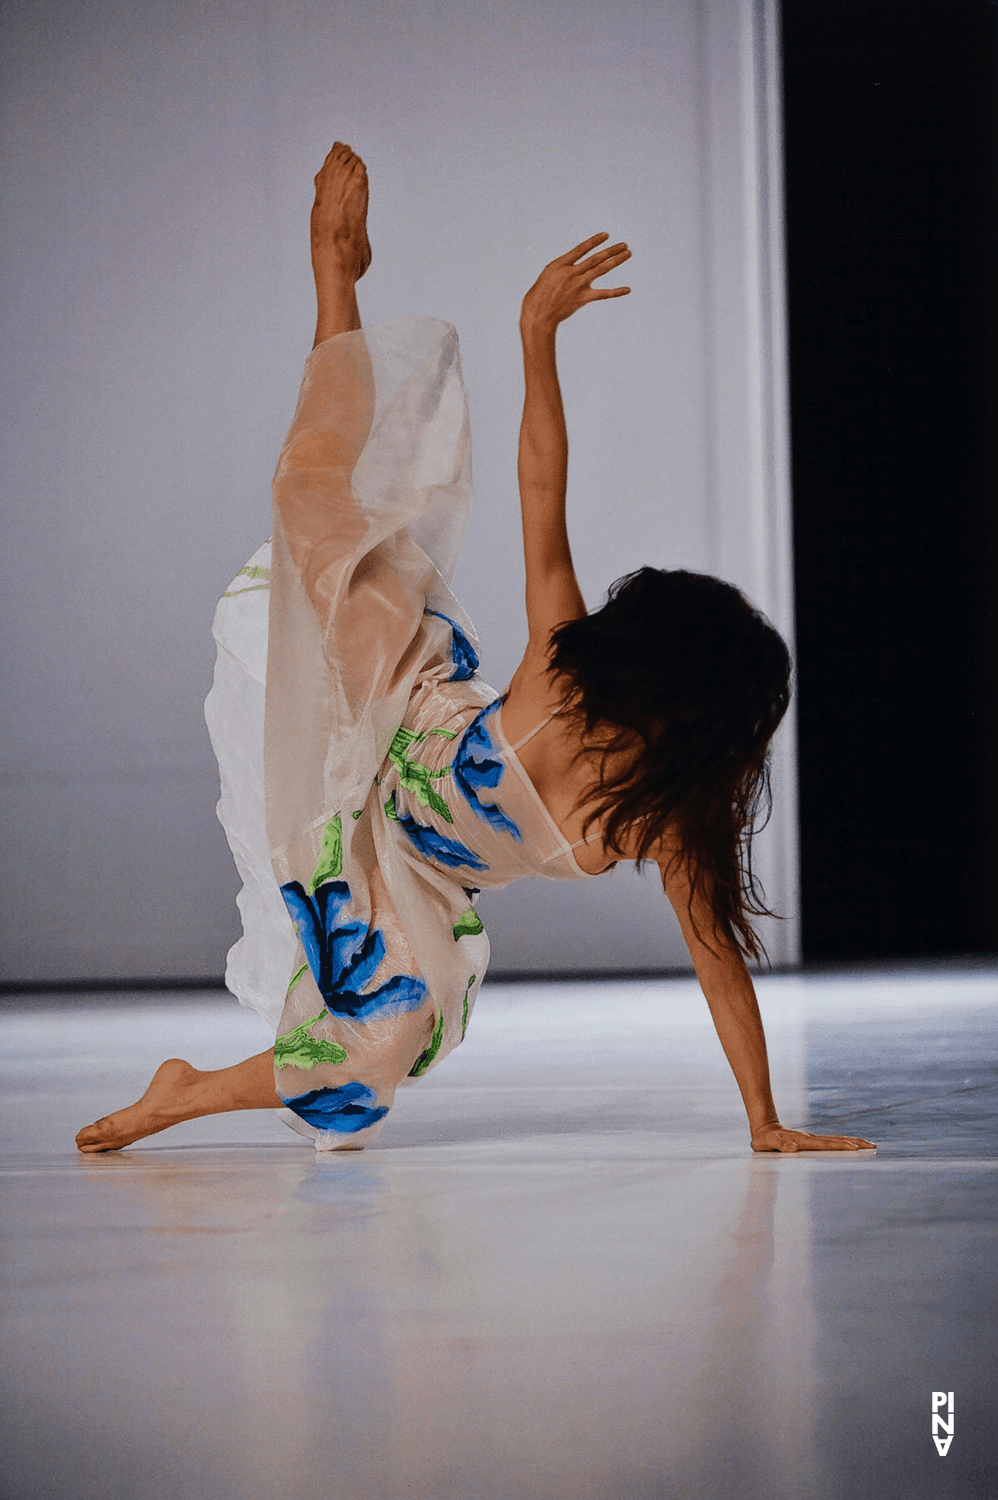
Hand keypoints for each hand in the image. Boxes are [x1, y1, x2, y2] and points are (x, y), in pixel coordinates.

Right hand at [521, 233, 630, 333]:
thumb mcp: (548, 275)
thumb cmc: (539, 295)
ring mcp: (578, 285)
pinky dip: (616, 292)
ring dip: (616, 261)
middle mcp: (571, 272)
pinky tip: (628, 289)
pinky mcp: (583, 298)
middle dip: (611, 250)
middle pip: (595, 258)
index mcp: (560, 264)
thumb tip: (578, 267)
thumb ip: (564, 269)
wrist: (538, 314)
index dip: (595, 241)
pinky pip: (603, 294)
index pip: (581, 249)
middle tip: (624, 245)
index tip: (606, 235)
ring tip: (627, 253)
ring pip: (601, 269)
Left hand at [750, 1124, 875, 1152]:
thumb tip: (793, 1149)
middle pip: (837, 1140)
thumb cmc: (764, 1140)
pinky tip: (852, 1146)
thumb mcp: (767, 1144)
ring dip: (853, 1142)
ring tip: (869, 1145)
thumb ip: (779, 1146)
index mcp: (803, 1141)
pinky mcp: (812, 1141)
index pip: (826, 1144)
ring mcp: (813, 1139)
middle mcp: (811, 1139)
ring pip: (836, 1140)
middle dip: (855, 1143)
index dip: (840, 1147)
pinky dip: (844, 1143)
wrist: (764, 1128)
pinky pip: (831, 1142)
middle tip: (872, 1146)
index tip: (856, 1149)